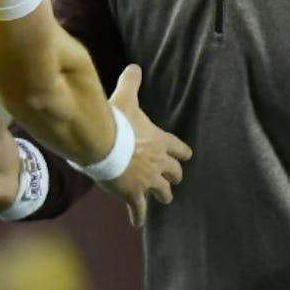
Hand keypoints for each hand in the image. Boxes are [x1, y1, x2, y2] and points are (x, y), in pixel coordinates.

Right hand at [98, 65, 192, 226]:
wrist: (103, 144)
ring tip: (163, 198)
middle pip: (174, 172)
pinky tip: (137, 222)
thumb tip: (134, 67)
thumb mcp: (125, 98)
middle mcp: (158, 162)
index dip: (181, 152)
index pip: (179, 148)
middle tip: (173, 180)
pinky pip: (139, 209)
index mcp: (160, 141)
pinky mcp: (133, 194)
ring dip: (163, 194)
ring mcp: (147, 180)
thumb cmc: (116, 121)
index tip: (186, 156)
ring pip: (163, 192)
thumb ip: (131, 83)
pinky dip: (139, 216)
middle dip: (174, 176)